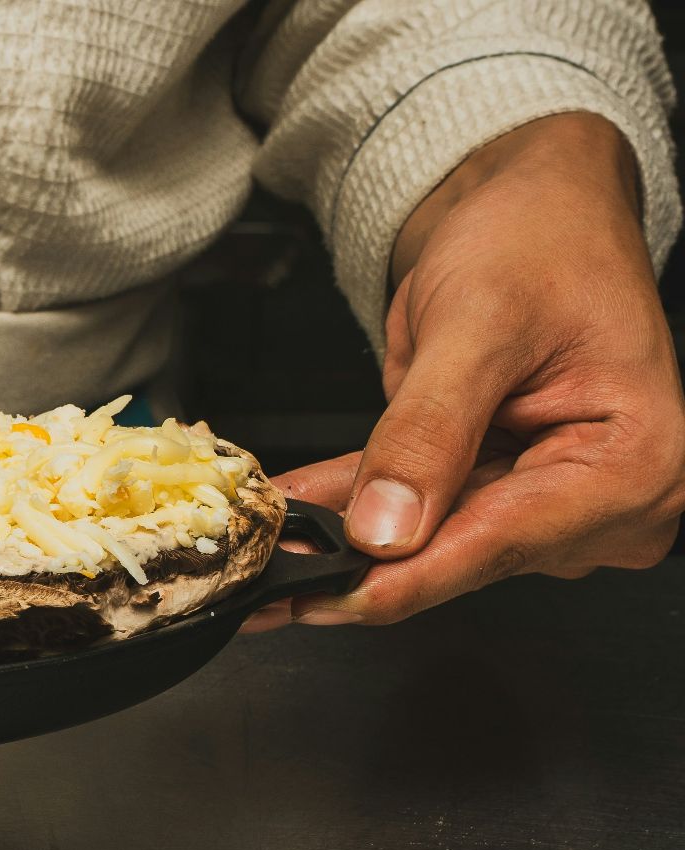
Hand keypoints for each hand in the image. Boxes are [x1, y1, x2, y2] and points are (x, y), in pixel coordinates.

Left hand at [249, 112, 684, 630]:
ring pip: (427, 538)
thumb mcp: (476, 323)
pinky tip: (293, 514)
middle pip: (460, 554)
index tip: (315, 600)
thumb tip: (387, 528)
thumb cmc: (538, 237)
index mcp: (634, 465)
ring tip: (261, 536)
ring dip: (343, 533)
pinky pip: (417, 508)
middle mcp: (607, 501)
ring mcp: (552, 499)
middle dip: (357, 559)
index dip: (396, 580)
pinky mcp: (503, 487)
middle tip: (260, 565)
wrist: (535, 203)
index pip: (496, 543)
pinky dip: (355, 504)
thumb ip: (430, 430)